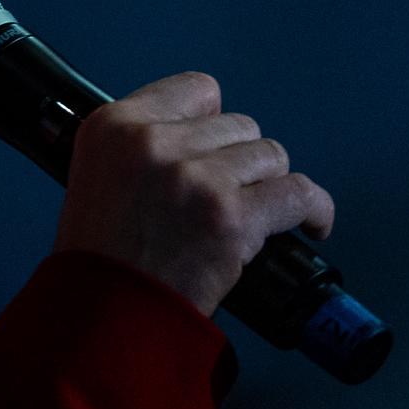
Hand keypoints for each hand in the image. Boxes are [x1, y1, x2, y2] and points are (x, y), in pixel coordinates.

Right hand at [50, 71, 334, 316]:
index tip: (213, 151)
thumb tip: (205, 138)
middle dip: (240, 162)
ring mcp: (196, 178)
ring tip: (255, 216)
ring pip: (270, 156)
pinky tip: (311, 224)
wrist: (102, 319)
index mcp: (115, 126)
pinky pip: (297, 194)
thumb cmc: (99, 260)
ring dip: (267, 186)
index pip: (197, 90)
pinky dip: (312, 209)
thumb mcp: (96, 175)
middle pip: (239, 126)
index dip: (211, 123)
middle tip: (224, 200)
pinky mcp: (231, 217)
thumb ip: (144, 147)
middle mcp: (155, 142)